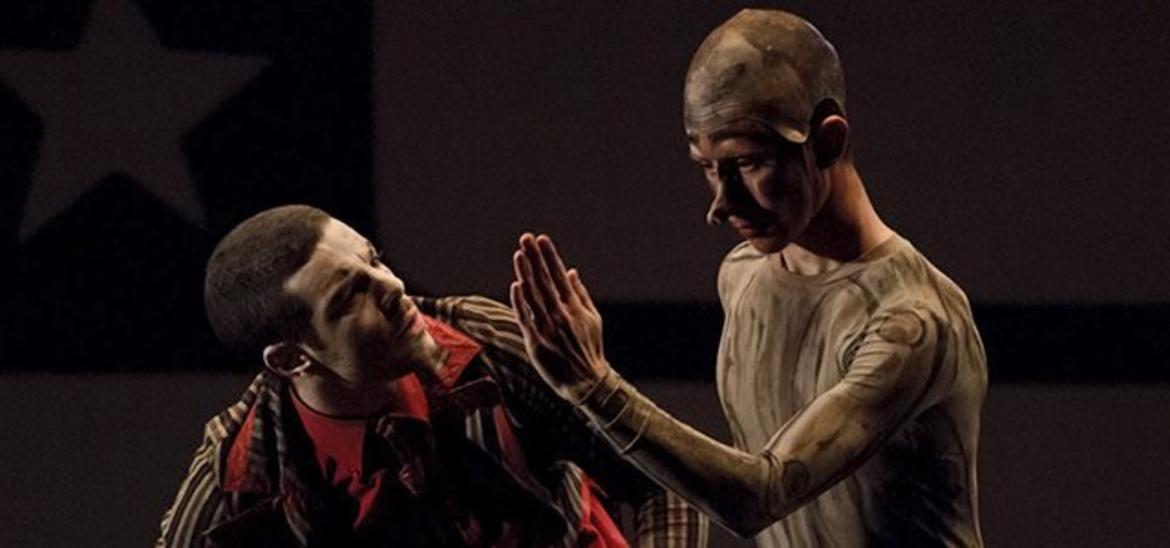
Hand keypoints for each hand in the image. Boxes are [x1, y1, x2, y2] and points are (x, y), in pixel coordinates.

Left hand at [510, 233, 609, 401]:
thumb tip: (571, 271)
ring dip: (526, 273)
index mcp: (575, 307)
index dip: (549, 256)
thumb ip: (580, 293)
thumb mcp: (592, 318)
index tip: (541, 239)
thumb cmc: (589, 349)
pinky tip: (516, 286)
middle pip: (544, 281)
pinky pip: (526, 319)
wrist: (586, 382)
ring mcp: (548, 328)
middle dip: (535, 258)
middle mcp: (561, 314)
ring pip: (533, 296)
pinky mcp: (536, 342)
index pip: (559, 275)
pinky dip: (520, 302)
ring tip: (519, 254)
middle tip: (525, 238)